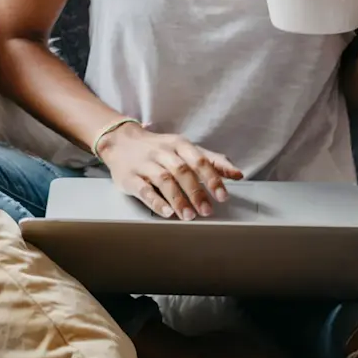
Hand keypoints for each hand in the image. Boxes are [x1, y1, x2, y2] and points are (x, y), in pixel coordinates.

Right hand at [96, 123, 243, 219]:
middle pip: (182, 171)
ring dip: (178, 199)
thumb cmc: (159, 148)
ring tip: (189, 215)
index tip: (222, 196)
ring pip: (164, 180)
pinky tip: (166, 212)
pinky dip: (156, 201)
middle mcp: (162, 152)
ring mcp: (145, 164)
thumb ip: (212, 160)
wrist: (120, 142)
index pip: (199, 160)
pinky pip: (143, 189)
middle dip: (197, 192)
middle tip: (207, 211)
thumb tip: (237, 174)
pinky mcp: (130, 177)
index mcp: (179, 144)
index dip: (212, 178)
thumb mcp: (186, 149)